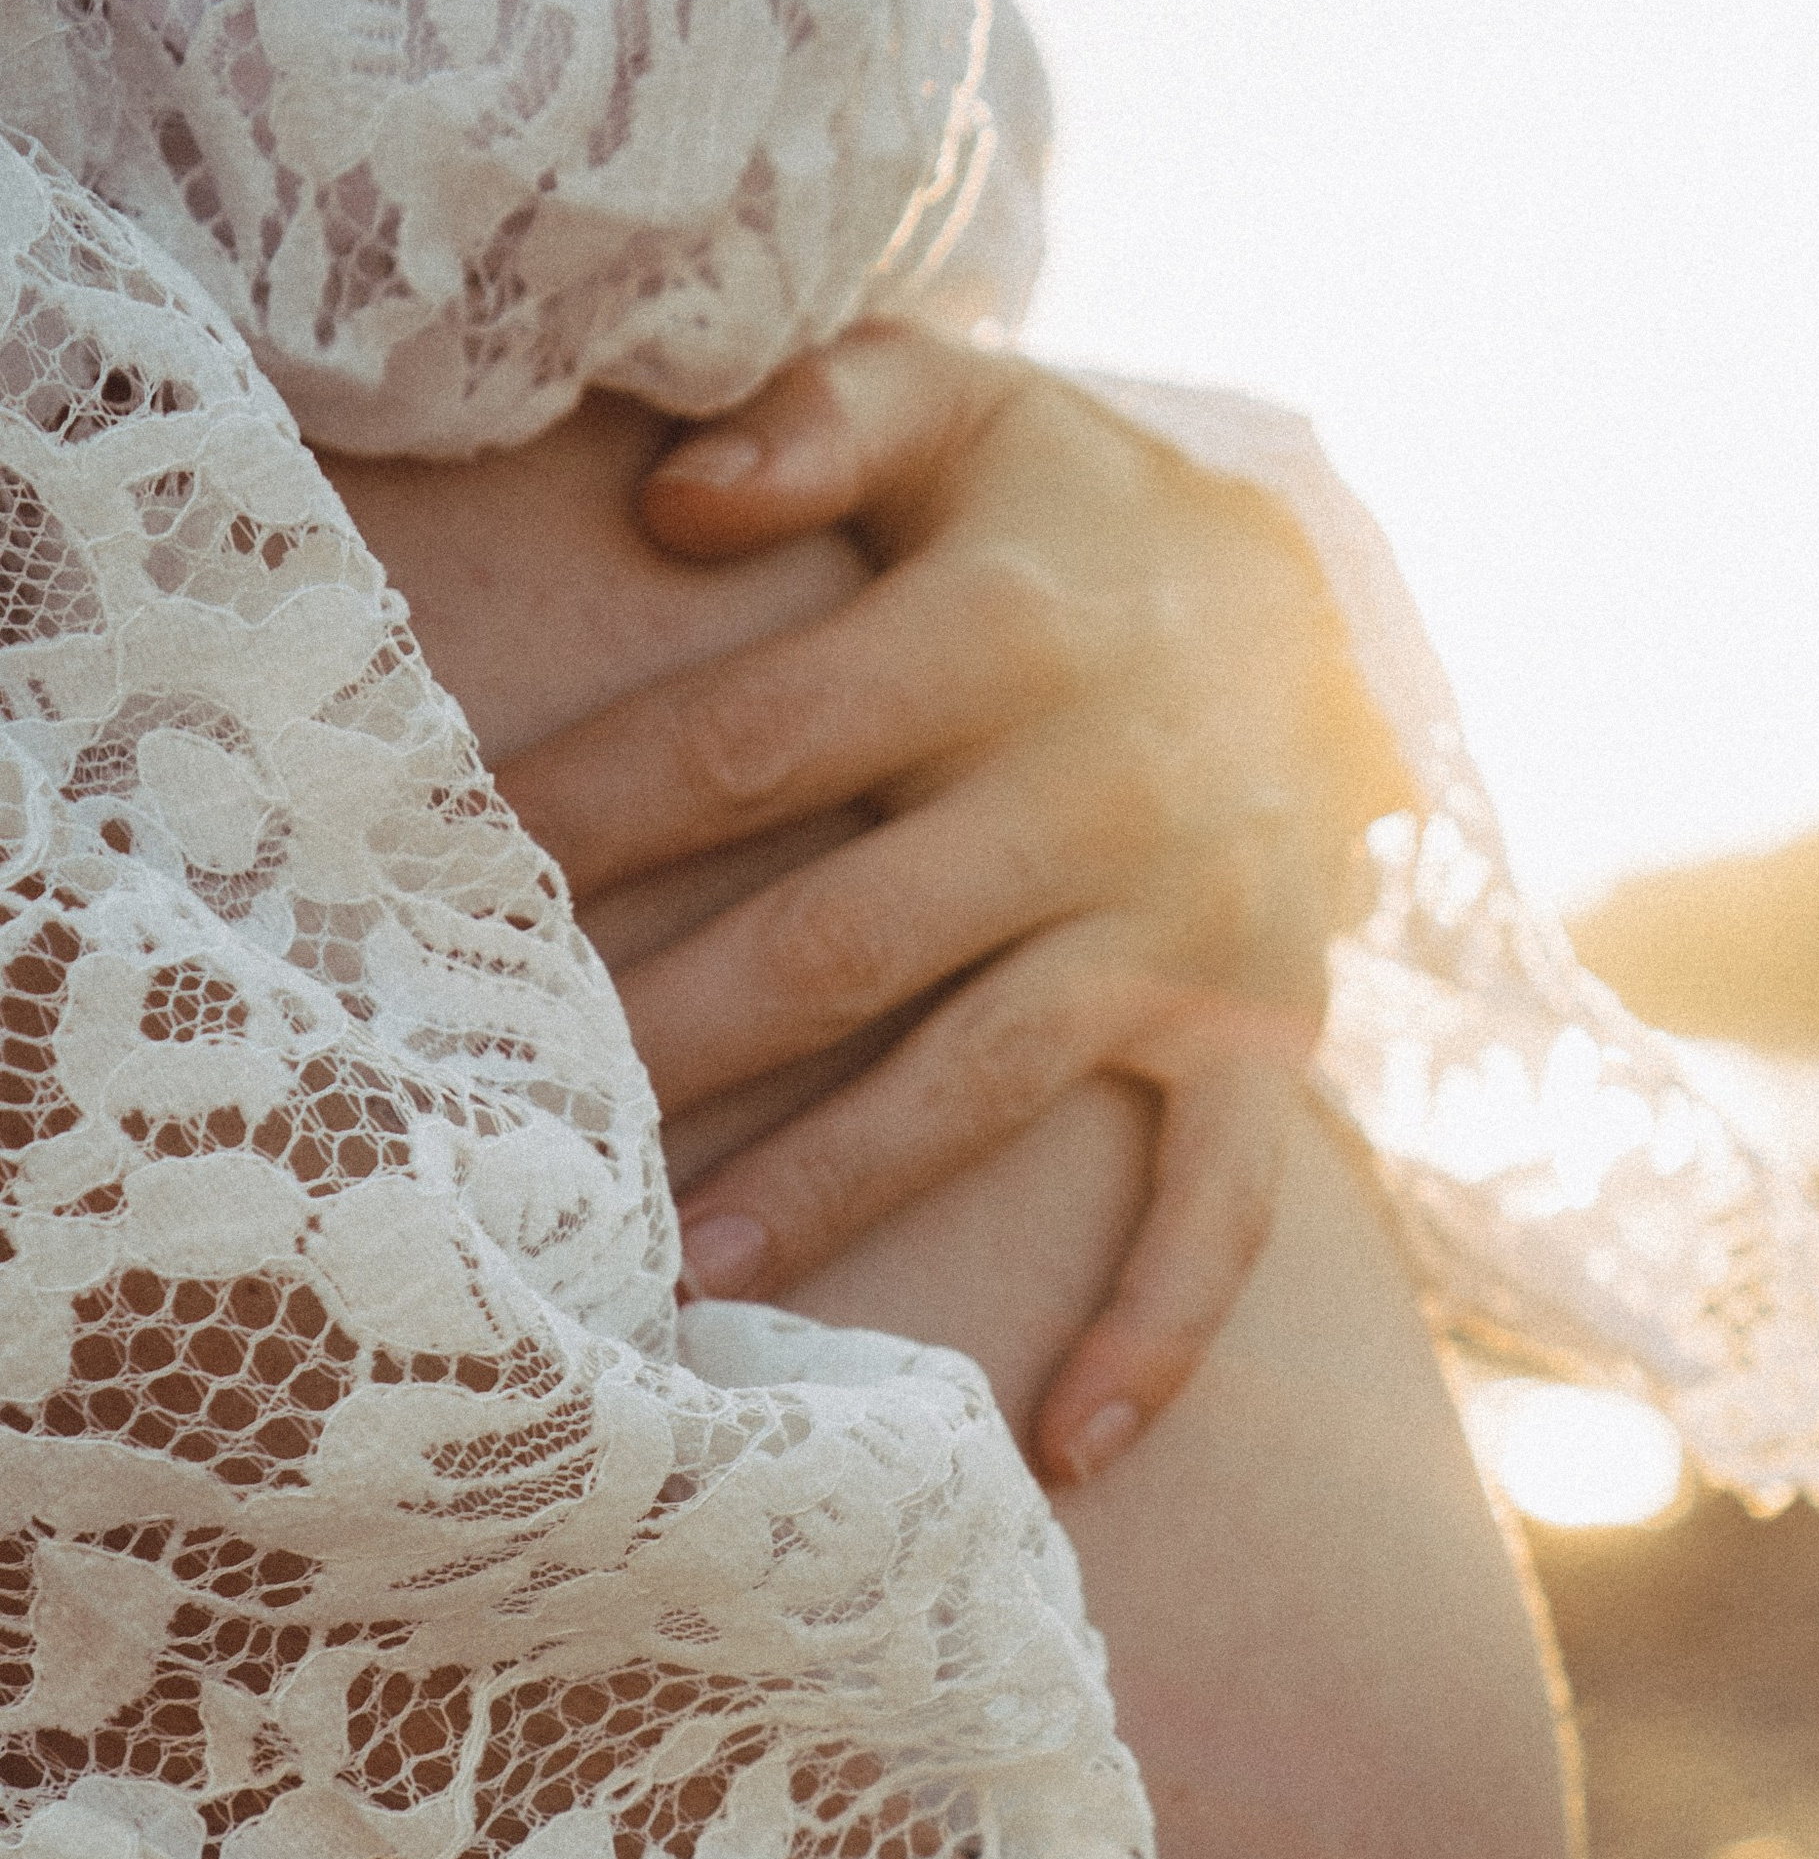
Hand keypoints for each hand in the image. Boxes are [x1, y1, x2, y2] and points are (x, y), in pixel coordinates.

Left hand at [494, 326, 1407, 1485]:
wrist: (1327, 611)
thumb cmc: (1076, 518)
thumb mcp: (969, 408)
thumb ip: (820, 415)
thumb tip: (670, 496)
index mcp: (1000, 634)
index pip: (748, 741)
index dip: (590, 816)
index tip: (450, 883)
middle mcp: (1096, 798)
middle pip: (843, 942)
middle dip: (673, 1037)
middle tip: (518, 1132)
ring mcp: (1184, 940)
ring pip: (981, 1085)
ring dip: (833, 1193)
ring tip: (680, 1286)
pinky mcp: (1260, 1043)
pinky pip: (1222, 1204)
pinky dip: (1158, 1329)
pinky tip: (1069, 1450)